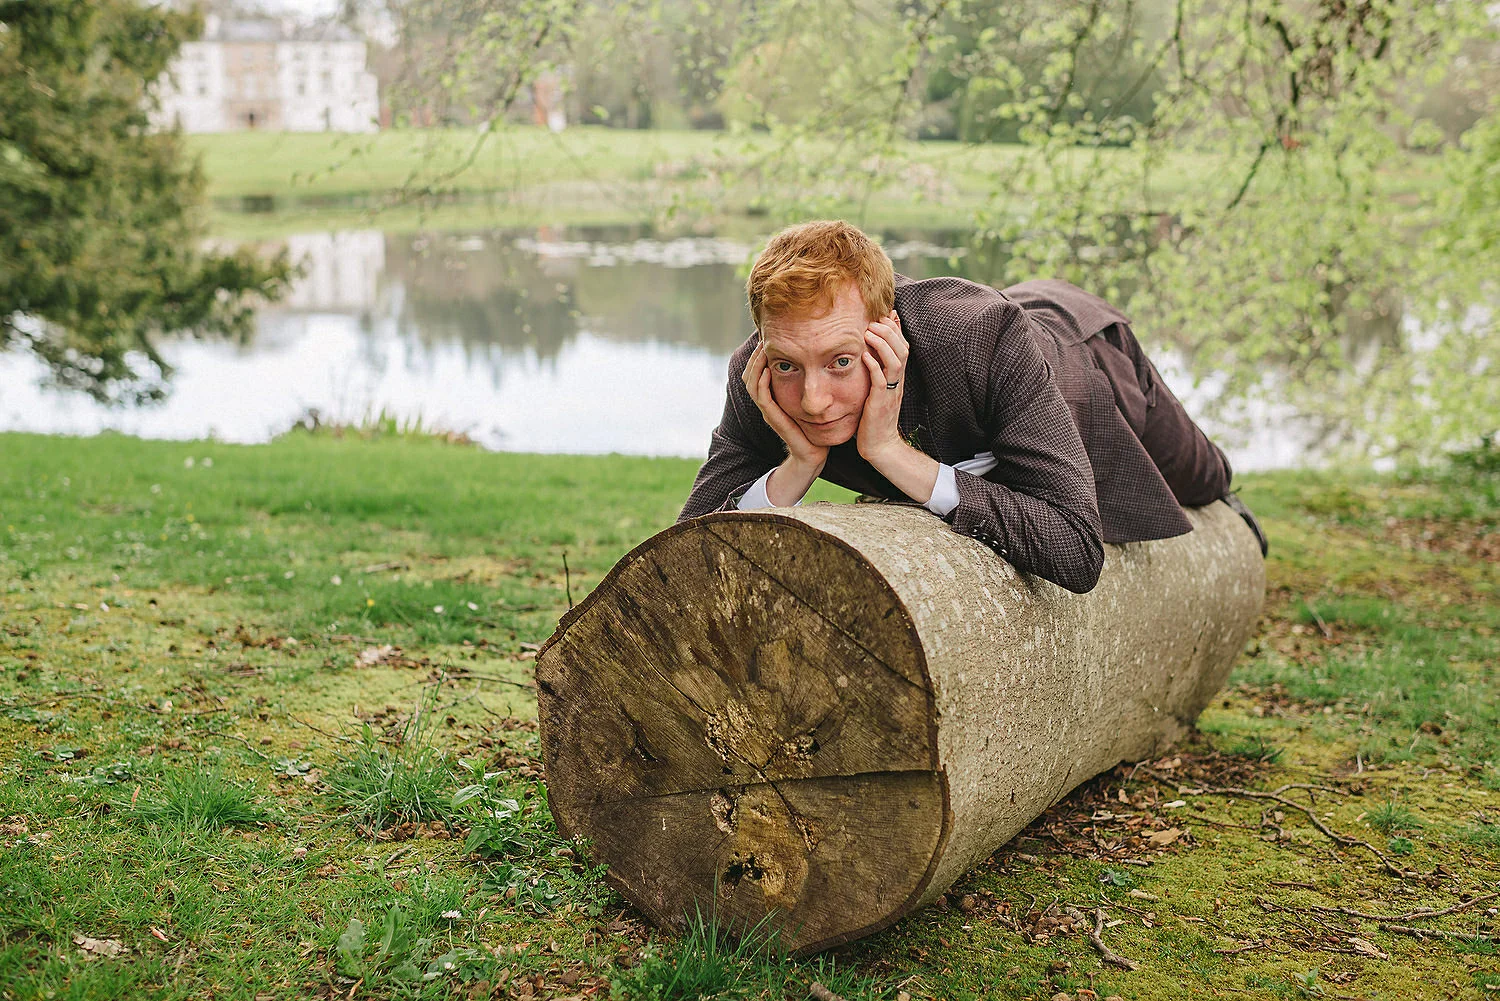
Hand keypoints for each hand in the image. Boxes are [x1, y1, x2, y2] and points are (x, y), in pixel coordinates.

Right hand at [742, 339, 826, 469]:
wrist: (815, 453)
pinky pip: (762, 398)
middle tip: (763, 337)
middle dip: (755, 355)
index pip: (756, 372)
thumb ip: (806, 382)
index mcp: (772, 398)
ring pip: (752, 383)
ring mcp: (768, 412)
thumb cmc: (815, 427)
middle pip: (749, 375)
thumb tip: (815, 358)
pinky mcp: (774, 419)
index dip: (759, 354)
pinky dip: (762, 382)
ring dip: (756, 364)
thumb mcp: (809, 400)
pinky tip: (769, 368)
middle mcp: (767, 404)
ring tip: (763, 349)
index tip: (768, 337)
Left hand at [856, 309, 908, 462]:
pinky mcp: (880, 403)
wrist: (880, 446)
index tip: (885, 315)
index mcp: (897, 378)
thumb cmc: (874, 418)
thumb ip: (876, 372)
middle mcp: (897, 382)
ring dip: (883, 344)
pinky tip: (864, 356)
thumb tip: (869, 353)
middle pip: (902, 349)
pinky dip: (873, 366)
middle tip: (875, 320)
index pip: (903, 347)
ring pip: (895, 361)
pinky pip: (881, 381)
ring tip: (869, 331)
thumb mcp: (877, 391)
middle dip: (890, 331)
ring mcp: (891, 392)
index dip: (896, 329)